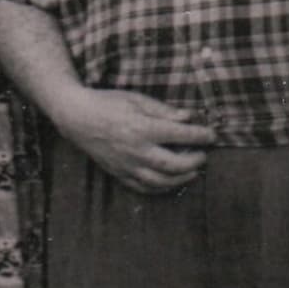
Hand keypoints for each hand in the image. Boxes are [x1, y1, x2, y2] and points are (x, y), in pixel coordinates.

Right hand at [52, 88, 214, 194]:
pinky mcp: (118, 173)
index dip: (200, 136)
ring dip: (181, 179)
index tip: (212, 135)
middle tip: (202, 156)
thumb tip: (188, 117)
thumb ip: (162, 110)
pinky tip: (170, 182)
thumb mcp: (136, 99)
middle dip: (194, 162)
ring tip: (192, 172)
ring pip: (160, 181)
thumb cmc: (106, 103)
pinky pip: (143, 187)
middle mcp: (136, 150)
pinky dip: (160, 188)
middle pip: (174, 164)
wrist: (76, 117)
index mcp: (142, 128)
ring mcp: (126, 165)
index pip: (180, 135)